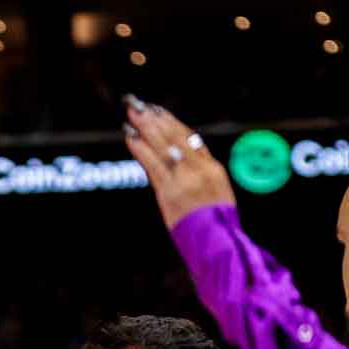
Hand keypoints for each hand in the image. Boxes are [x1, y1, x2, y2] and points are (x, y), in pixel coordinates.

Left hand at [120, 97, 236, 230]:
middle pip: (174, 137)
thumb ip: (200, 172)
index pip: (189, 137)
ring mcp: (184, 180)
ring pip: (163, 147)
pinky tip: (131, 137)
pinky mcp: (169, 193)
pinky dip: (141, 149)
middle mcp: (199, 170)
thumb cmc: (216, 223)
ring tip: (132, 114)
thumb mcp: (216, 192)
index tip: (158, 110)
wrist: (217, 244)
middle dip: (155, 119)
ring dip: (145, 128)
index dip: (171, 122)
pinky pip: (153, 166)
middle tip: (138, 105)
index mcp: (213, 168)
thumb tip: (181, 156)